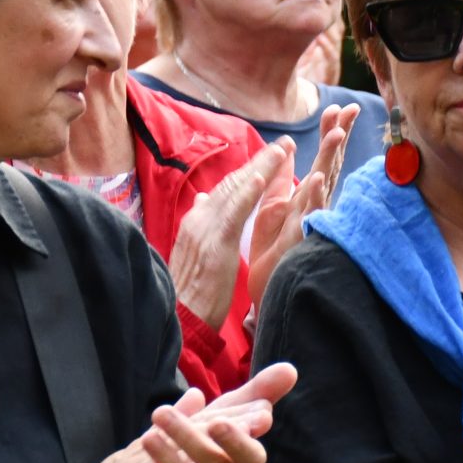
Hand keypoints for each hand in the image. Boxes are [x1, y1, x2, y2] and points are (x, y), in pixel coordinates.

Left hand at [136, 362, 298, 462]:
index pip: (251, 457)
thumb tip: (290, 369)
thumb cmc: (208, 450)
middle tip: (161, 412)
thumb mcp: (228, 418)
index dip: (237, 441)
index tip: (218, 421)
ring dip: (171, 462)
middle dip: (189, 439)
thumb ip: (256, 396)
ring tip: (148, 437)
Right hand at [172, 141, 289, 330]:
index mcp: (197, 221)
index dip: (249, 170)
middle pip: (232, 183)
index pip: (226, 189)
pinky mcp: (214, 244)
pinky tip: (261, 178)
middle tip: (284, 143)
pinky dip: (247, 194)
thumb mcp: (194, 252)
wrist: (179, 319)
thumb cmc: (191, 294)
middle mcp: (199, 219)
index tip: (269, 155)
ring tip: (280, 150)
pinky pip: (234, 214)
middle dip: (260, 161)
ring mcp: (205, 230)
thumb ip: (201, 223)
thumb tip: (203, 198)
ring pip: (235, 191)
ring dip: (260, 167)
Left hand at [247, 104, 354, 300]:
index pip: (321, 159)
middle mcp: (312, 206)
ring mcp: (310, 222)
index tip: (337, 108)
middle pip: (328, 165)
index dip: (330, 134)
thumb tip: (285, 152)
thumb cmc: (271, 253)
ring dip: (330, 159)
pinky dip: (314, 196)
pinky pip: (309, 215)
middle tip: (349, 108)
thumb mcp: (272, 209)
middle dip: (338, 136)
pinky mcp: (301, 239)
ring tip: (338, 132)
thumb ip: (280, 182)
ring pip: (323, 185)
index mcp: (304, 197)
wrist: (265, 288)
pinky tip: (317, 178)